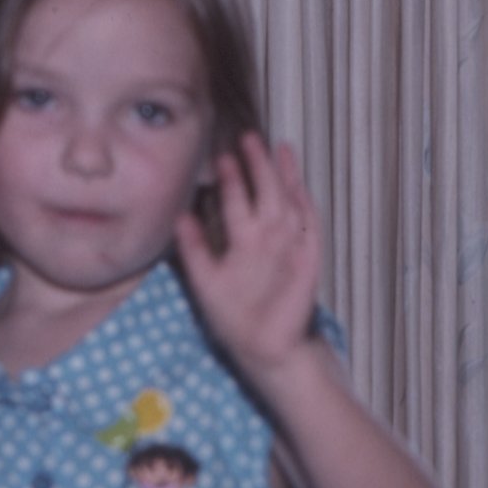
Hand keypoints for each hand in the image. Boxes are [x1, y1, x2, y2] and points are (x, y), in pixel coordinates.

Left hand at [174, 133, 326, 393]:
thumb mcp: (205, 280)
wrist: (265, 349)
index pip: (237, 200)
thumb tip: (179, 215)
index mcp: (244, 241)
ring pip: (287, 202)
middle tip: (247, 138)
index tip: (220, 154)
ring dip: (283, 177)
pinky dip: (304, 207)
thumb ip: (193, 249)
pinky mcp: (307, 260)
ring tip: (277, 149)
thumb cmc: (235, 319)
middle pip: (265, 192)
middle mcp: (268, 239)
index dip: (231, 177)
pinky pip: (307, 228)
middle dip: (258, 166)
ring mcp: (289, 247)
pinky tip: (297, 186)